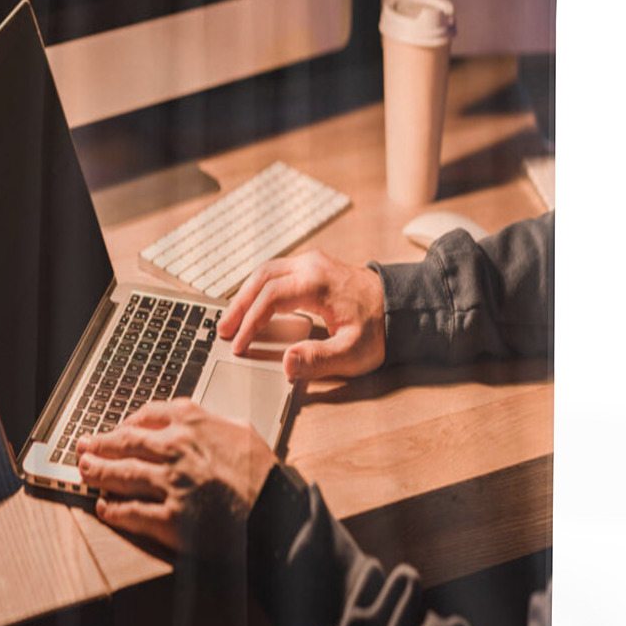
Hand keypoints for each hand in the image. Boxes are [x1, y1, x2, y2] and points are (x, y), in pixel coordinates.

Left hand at [76, 399, 275, 558]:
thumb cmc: (262, 472)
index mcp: (193, 424)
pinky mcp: (168, 518)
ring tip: (83, 470)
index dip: (127, 421)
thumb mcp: (242, 429)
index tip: (119, 426)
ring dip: (97, 472)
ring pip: (120, 474)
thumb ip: (214, 421)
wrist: (274, 509)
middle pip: (124, 442)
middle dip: (99, 444)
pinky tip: (104, 507)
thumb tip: (202, 419)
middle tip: (84, 445)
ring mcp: (169, 484)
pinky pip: (131, 512)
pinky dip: (113, 510)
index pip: (147, 415)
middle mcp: (175, 449)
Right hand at [217, 250, 385, 379]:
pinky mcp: (314, 267)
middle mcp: (312, 265)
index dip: (250, 322)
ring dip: (246, 294)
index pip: (271, 298)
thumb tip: (286, 363)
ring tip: (232, 320)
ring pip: (266, 271)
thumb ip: (318, 360)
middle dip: (239, 305)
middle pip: (261, 278)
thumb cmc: (380, 329)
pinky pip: (277, 273)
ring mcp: (312, 262)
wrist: (402, 307)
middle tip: (223, 330)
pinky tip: (253, 306)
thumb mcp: (353, 353)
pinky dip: (259, 289)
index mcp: (318, 283)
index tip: (239, 344)